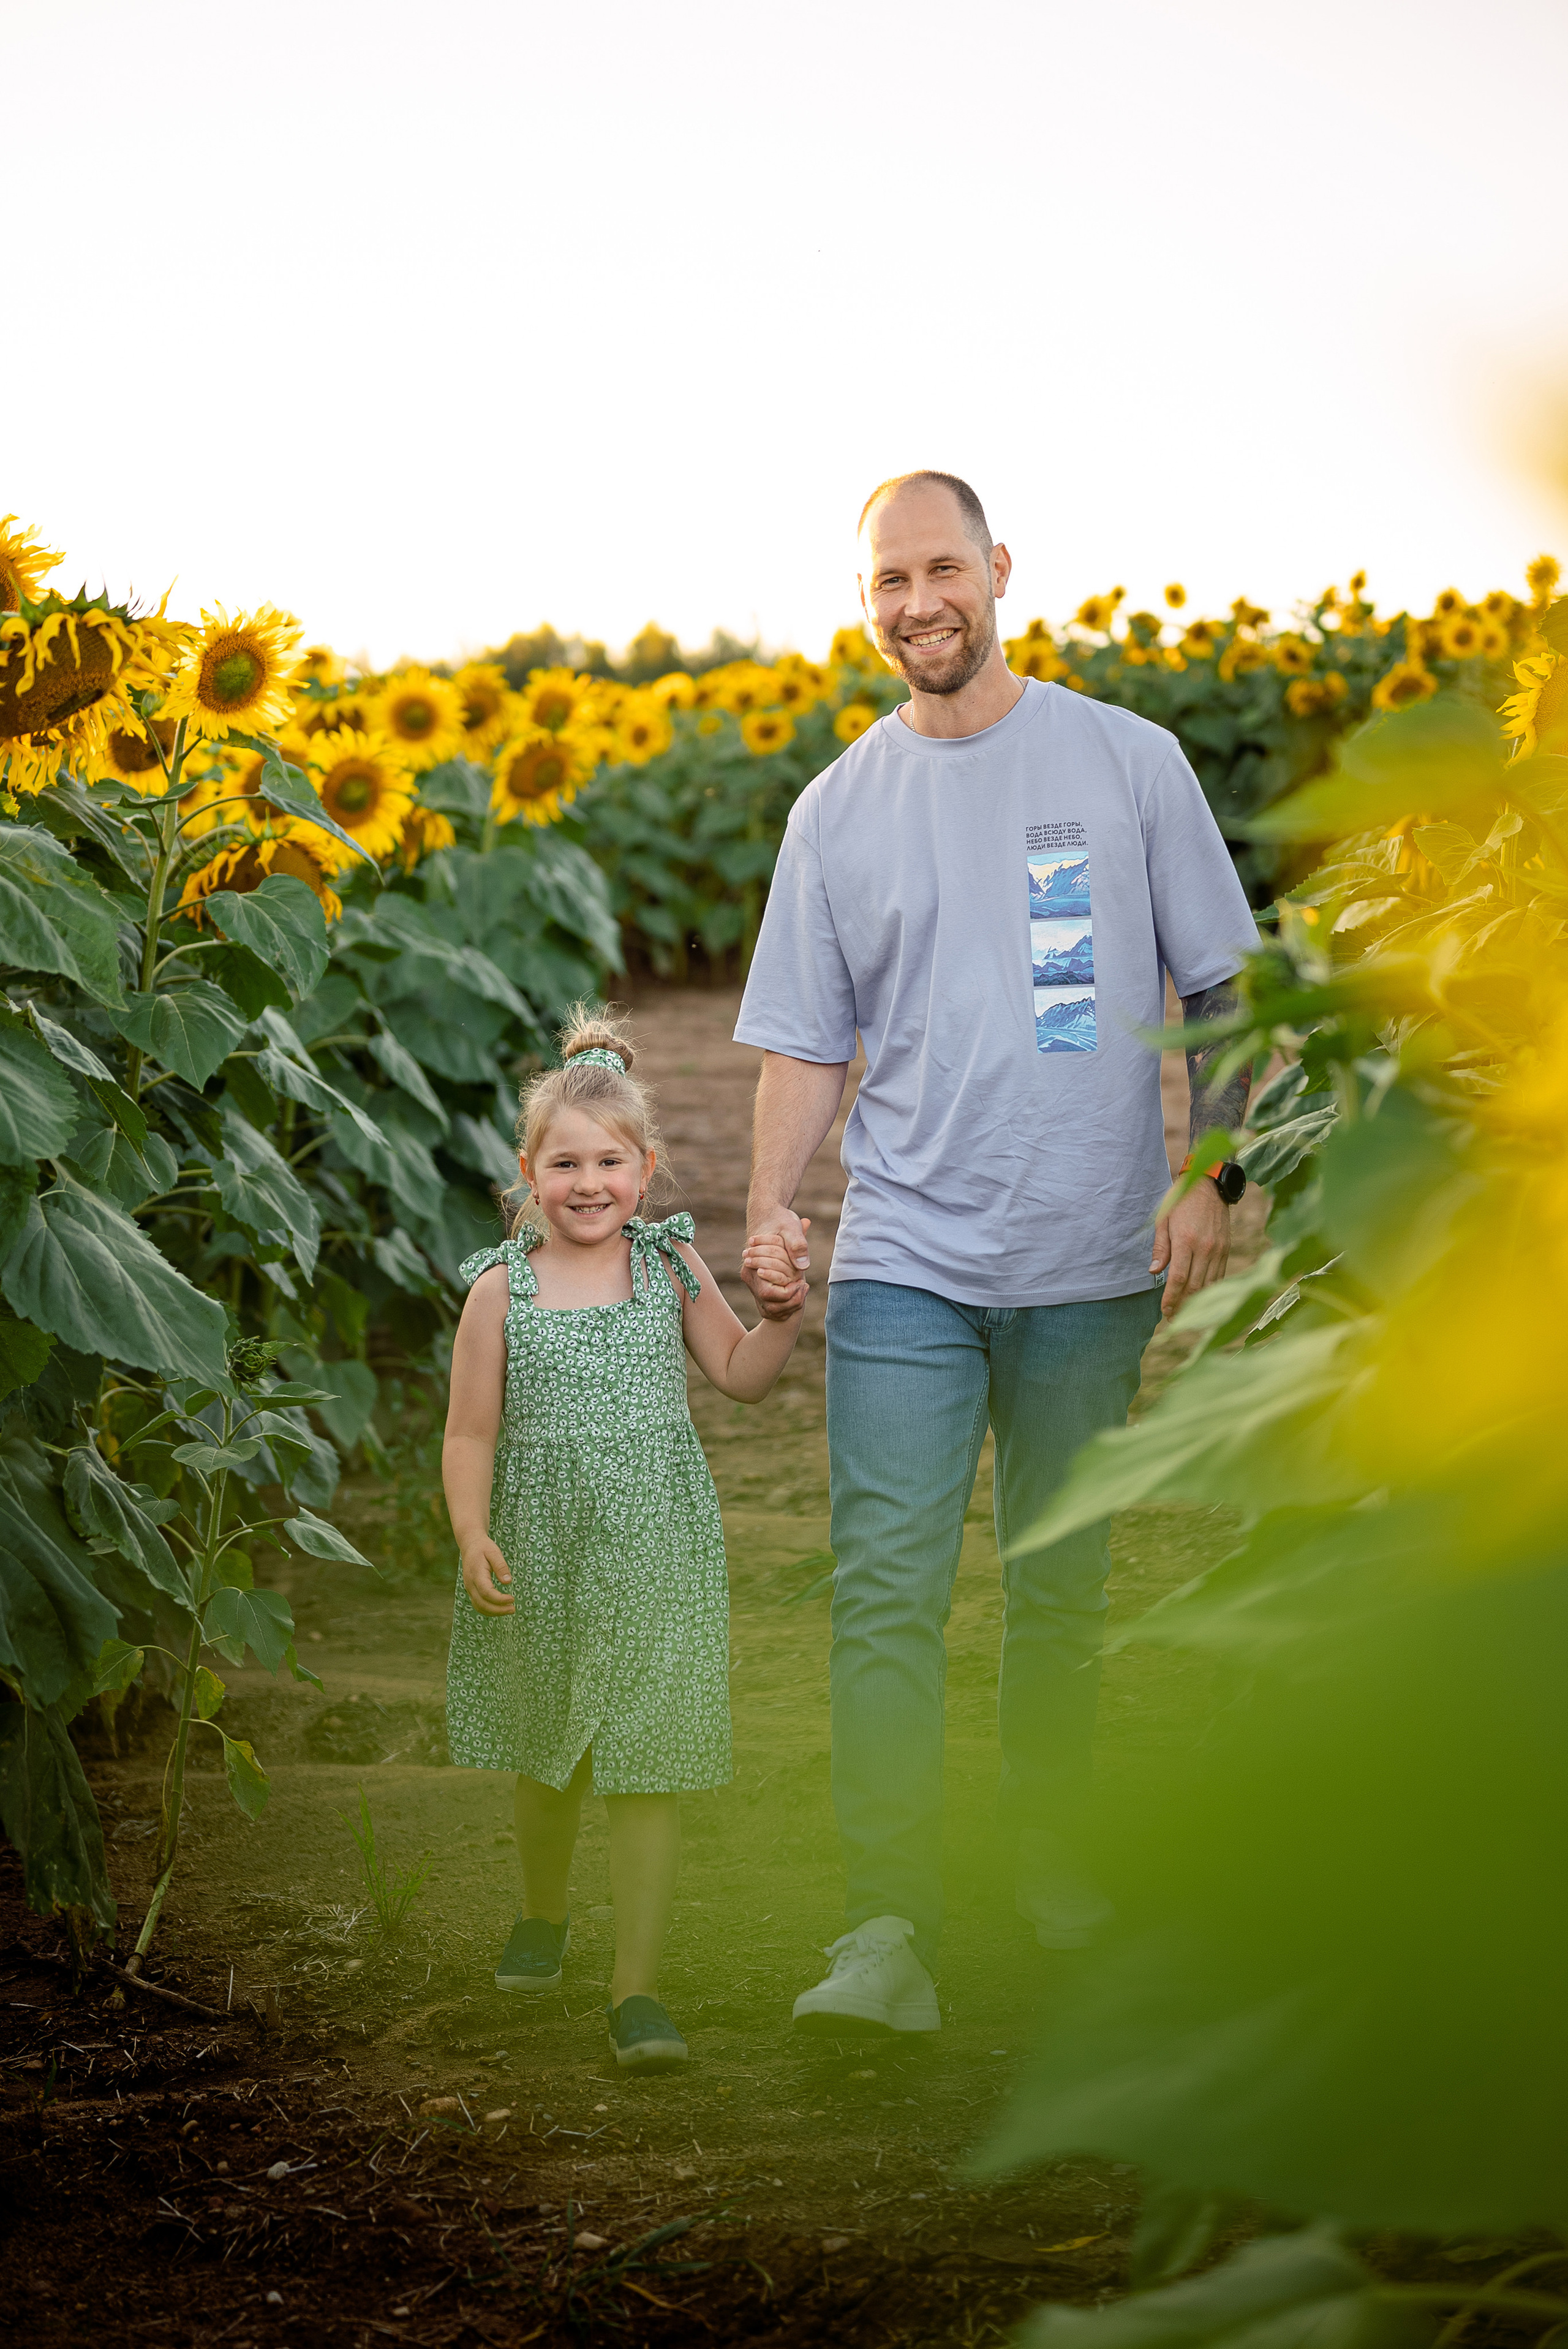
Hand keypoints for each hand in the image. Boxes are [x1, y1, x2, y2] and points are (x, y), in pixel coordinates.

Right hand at [461, 1537, 513, 1615]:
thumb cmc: (484, 1547)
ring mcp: (469, 1588)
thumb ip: (501, 1566)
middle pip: (482, 1603)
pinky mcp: (471, 1590)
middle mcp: (470, 1584)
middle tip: (513, 1609)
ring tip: (509, 1610)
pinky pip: (478, 1604)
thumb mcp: (494, 1552)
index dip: (499, 1599)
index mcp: (476, 1574)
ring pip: (479, 1607)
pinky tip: (500, 1608)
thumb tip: (508, 1582)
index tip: (512, 1599)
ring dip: (494, 1612)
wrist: (470, 1545)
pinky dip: (489, 1610)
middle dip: (498, 1610)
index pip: (486, 1592)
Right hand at [742, 1209, 810, 1322]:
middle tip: (804, 1286)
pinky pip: (773, 1303)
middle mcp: (750, 1275)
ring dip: (790, 1303)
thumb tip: (802, 1266)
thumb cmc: (779, 1220)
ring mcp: (754, 1280)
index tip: (803, 1283)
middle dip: (791, 1301)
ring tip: (803, 1287)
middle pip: (769, 1303)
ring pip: (771, 1307)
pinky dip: (787, 1301)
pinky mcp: (761, 1282)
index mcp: (753, 1264)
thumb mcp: (790, 1227)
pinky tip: (797, 1288)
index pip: (768, 1292)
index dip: (788, 1293)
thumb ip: (797, 1245)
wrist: (768, 1215)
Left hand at [1151, 1177, 1229, 1320]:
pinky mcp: (1226, 1249)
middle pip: (1195, 1286)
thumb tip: (1154, 1272)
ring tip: (1185, 1313)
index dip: (1171, 1298)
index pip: (1179, 1278)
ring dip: (1197, 1302)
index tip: (1164, 1310)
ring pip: (1209, 1284)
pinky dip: (1211, 1289)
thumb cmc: (1181, 1200)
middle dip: (1183, 1305)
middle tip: (1172, 1318)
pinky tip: (1202, 1298)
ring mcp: (1218, 1249)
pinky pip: (1220, 1275)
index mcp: (1185, 1240)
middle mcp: (1204, 1247)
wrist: (1210, 1185)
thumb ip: (1160, 1247)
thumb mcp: (1163, 1219)